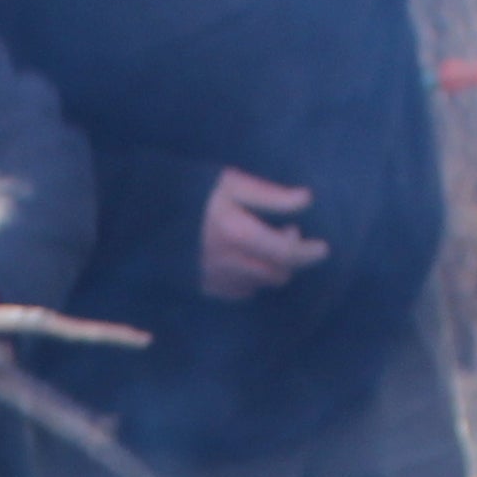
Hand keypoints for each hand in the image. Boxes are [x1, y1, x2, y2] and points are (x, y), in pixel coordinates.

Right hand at [196, 169, 327, 300]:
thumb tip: (306, 200)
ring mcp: (215, 279)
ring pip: (261, 285)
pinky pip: (241, 292)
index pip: (284, 252)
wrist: (154, 215)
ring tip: (265, 243)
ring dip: (271, 267)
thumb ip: (271, 196)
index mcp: (235, 233)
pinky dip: (251, 278)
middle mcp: (226, 262)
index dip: (307, 252)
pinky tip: (246, 259)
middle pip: (277, 275)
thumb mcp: (233, 184)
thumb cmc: (197, 193)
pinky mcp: (206, 288)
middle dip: (290, 258)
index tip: (323, 248)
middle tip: (288, 232)